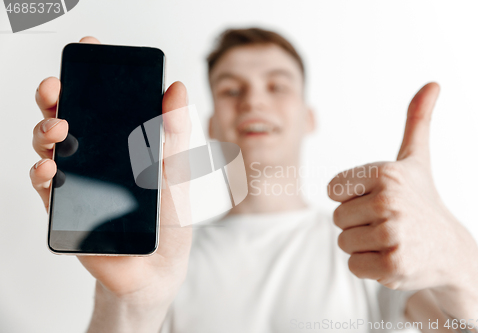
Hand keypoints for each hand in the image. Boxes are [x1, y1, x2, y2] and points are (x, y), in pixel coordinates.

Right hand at [30, 37, 191, 312]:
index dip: (94, 72)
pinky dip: (40, 171)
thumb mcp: (178, 172)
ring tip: (58, 129)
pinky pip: (43, 183)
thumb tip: (176, 89)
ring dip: (45, 129)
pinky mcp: (64, 206)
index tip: (89, 47)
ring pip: (48, 143)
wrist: (155, 266)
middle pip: (68, 114)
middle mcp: (96, 155)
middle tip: (57, 88)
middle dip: (57, 95)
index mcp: (123, 141)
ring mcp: (78, 178)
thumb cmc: (170, 218)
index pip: (104, 100)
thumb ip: (175, 134)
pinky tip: (49, 169)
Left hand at [327, 83, 477, 295]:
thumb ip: (416, 121)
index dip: (352, 197)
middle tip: (388, 222)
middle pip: (337, 218)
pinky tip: (393, 257)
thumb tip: (432, 83)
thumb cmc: (422, 199)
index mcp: (385, 173)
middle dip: (357, 223)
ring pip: (343, 242)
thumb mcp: (416, 159)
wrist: (449, 248)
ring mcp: (392, 236)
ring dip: (363, 244)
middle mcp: (388, 202)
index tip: (379, 198)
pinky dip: (368, 266)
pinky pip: (353, 265)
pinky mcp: (392, 267)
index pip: (332, 190)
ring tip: (391, 239)